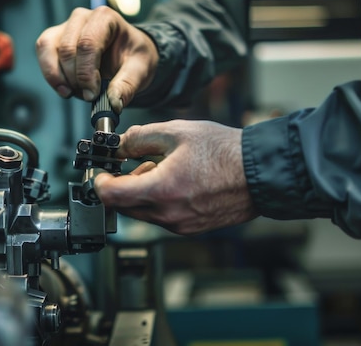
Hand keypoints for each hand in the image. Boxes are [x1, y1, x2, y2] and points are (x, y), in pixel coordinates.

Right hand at [35, 6, 158, 112]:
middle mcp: (82, 18)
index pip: (87, 44)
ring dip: (59, 77)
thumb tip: (113, 103)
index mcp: (105, 18)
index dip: (86, 73)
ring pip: (49, 49)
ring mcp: (65, 27)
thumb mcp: (140, 70)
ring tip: (74, 93)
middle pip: (67, 49)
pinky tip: (65, 89)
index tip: (92, 94)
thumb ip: (127, 85)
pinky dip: (51, 75)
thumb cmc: (132, 57)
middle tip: (88, 96)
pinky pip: (43, 53)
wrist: (126, 55)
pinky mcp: (54, 39)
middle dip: (75, 79)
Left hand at [94, 120, 257, 234]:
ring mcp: (179, 225)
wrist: (260, 174)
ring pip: (142, 212)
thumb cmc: (225, 152)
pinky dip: (158, 201)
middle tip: (136, 163)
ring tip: (162, 169)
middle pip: (124, 206)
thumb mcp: (176, 132)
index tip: (101, 172)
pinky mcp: (190, 228)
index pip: (111, 196)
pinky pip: (161, 217)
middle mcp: (168, 215)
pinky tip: (175, 181)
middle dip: (123, 184)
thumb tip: (119, 145)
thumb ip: (140, 138)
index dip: (100, 183)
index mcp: (161, 190)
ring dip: (141, 192)